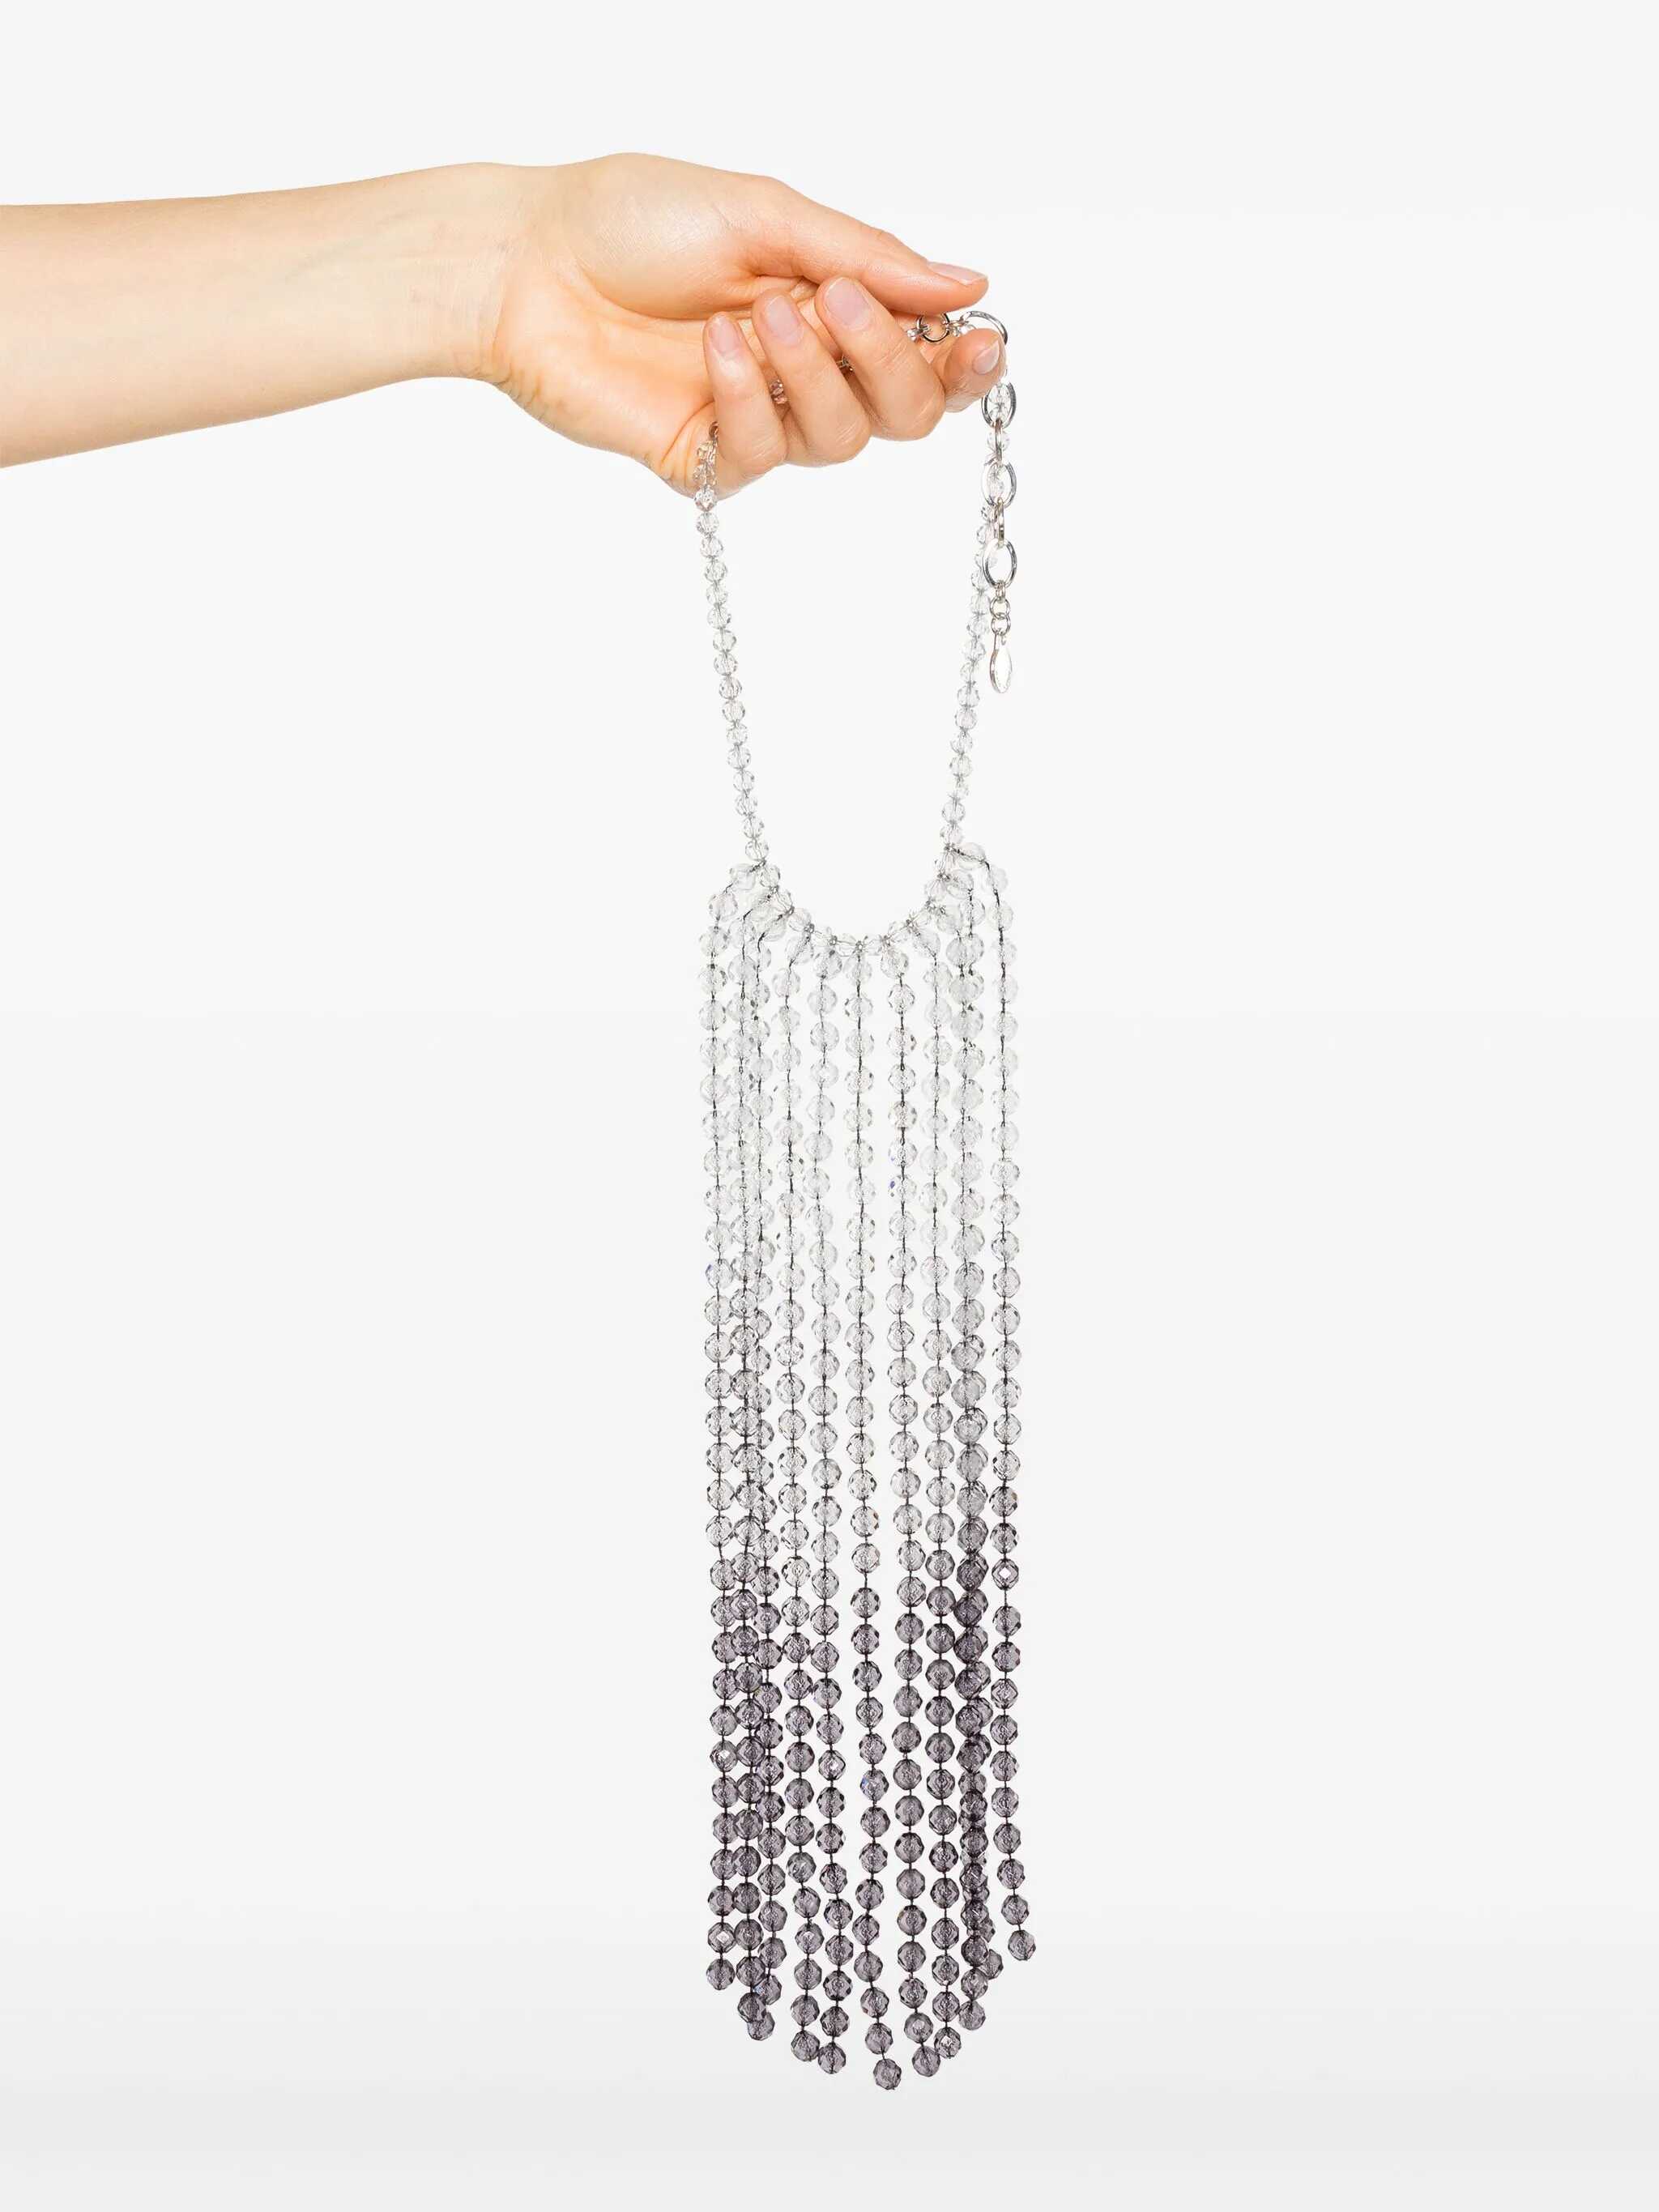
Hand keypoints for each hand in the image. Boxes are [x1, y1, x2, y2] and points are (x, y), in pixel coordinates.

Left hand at [473, 155, 1004, 495]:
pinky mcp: (705, 460)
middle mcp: (803, 369)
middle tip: (843, 307)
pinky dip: (747, 398)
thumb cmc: (632, 221)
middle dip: (892, 365)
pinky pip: (764, 456)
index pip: (923, 357)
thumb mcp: (765, 215)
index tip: (983, 340)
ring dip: (814, 372)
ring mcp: (756, 419)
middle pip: (903, 414)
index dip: (963, 362)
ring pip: (843, 440)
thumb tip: (967, 285)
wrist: (529, 263)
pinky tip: (711, 349)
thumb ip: (867, 257)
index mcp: (829, 303)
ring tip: (758, 316)